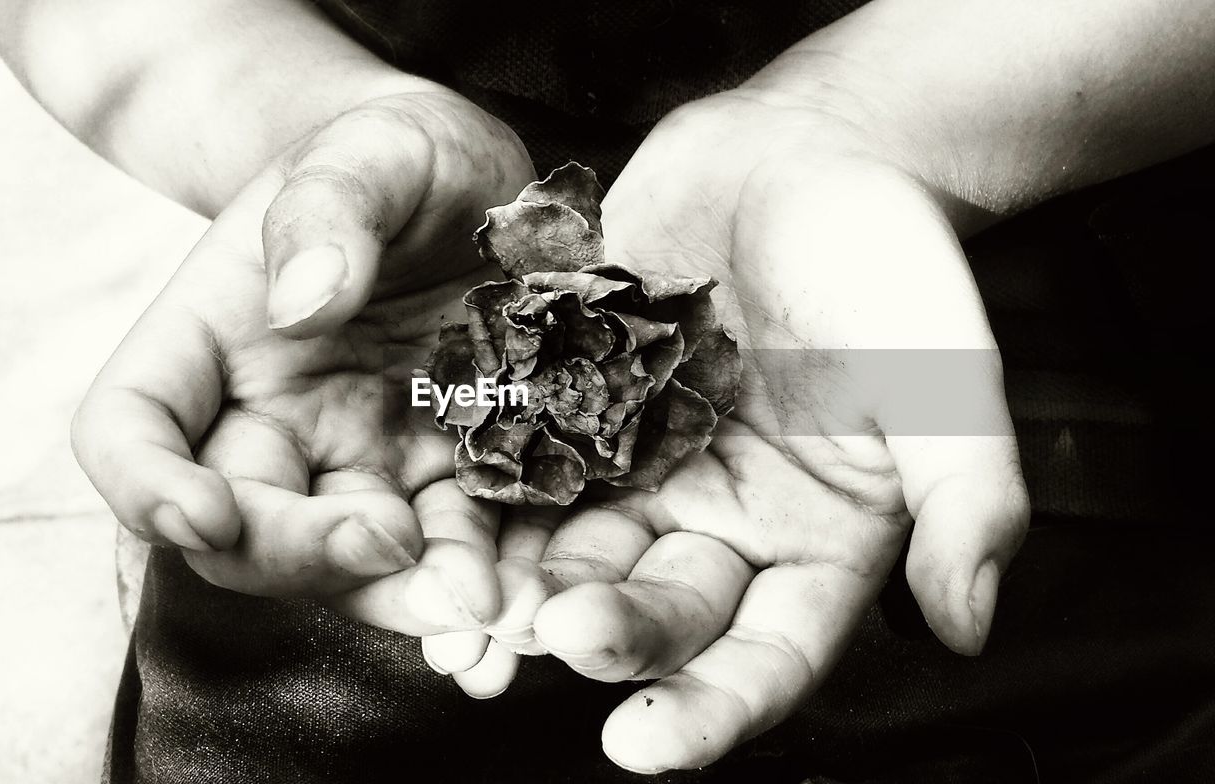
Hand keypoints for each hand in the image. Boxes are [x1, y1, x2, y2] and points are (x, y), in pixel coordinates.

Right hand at [72, 89, 536, 632]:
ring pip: (350, 562)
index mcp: (211, 340)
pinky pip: (450, 544)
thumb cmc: (396, 155)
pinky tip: (526, 593)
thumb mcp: (369, 148)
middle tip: (393, 545)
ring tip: (479, 609)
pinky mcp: (440, 473)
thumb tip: (303, 303)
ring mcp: (357, 456)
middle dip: (305, 556)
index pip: (129, 430)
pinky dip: (483, 576)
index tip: (204, 512)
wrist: (469, 183)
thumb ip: (328, 207)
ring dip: (404, 597)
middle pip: (243, 528)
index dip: (145, 486)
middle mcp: (270, 418)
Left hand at [427, 89, 1029, 769]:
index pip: (764, 656)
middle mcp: (717, 524)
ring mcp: (637, 470)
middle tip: (554, 637)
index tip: (645, 744)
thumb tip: (970, 625)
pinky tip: (444, 521)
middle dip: (606, 637)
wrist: (801, 158)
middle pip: (657, 612)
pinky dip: (487, 498)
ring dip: (524, 591)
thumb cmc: (887, 267)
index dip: (710, 709)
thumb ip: (968, 498)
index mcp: (809, 544)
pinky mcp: (575, 410)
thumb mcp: (945, 377)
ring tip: (474, 611)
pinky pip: (524, 465)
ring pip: (574, 554)